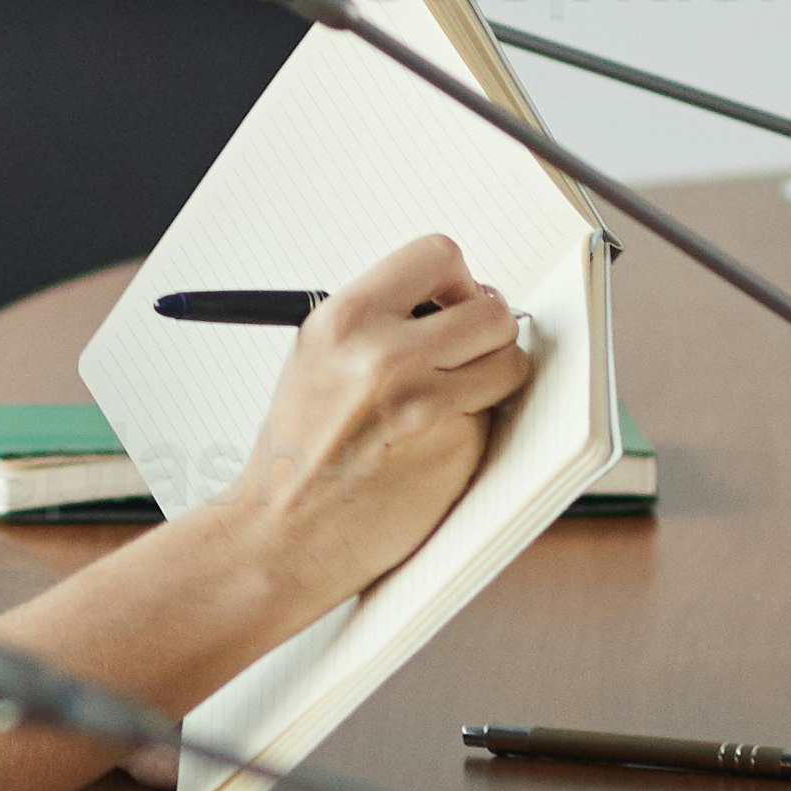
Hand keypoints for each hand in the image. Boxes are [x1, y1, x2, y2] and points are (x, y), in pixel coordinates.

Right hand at [228, 235, 532, 622]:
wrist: (281, 534)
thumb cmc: (297, 454)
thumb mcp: (317, 359)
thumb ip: (380, 323)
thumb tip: (453, 301)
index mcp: (345, 321)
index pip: (438, 255)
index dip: (457, 280)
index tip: (454, 302)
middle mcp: (386, 356)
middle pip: (491, 308)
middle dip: (489, 329)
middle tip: (469, 351)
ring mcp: (425, 405)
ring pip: (509, 361)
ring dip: (494, 376)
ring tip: (452, 398)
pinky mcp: (454, 449)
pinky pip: (493, 415)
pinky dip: (476, 425)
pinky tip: (433, 444)